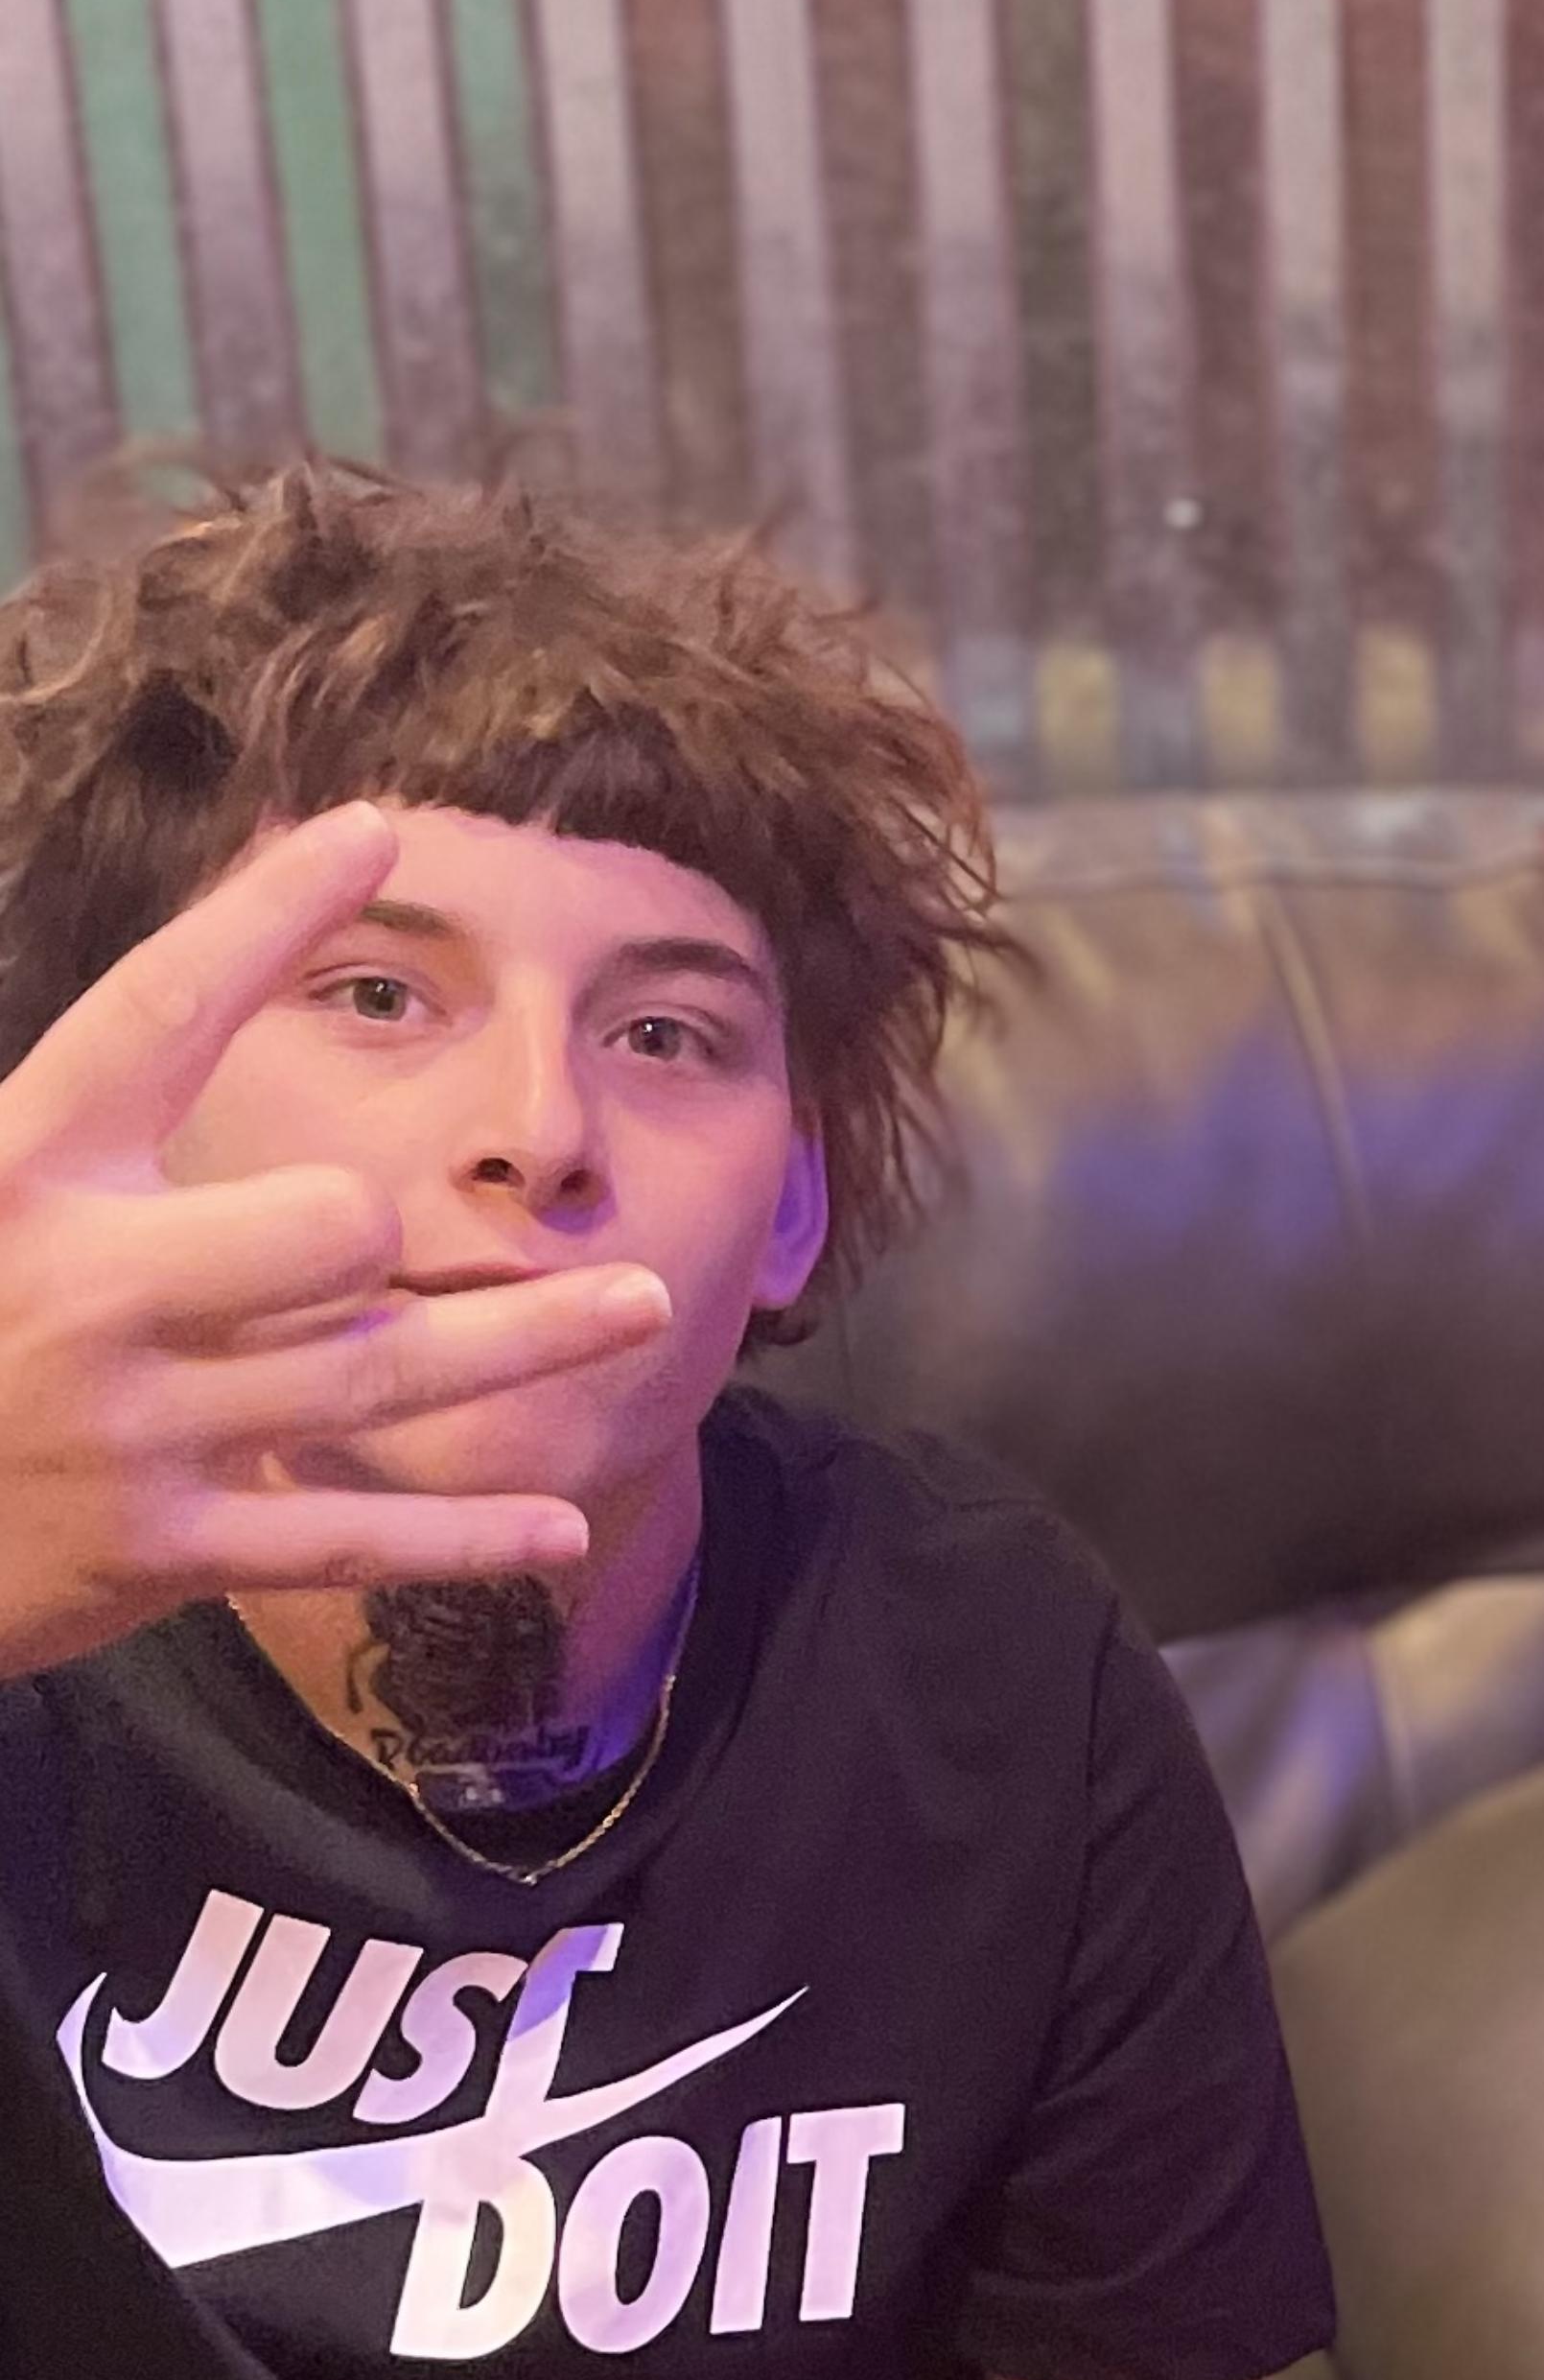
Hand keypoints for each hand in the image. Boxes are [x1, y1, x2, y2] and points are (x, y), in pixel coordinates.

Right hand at [0, 800, 671, 1678]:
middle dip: (368, 1219)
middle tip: (375, 1228)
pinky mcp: (156, 1547)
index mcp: (18, 1171)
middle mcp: (83, 1292)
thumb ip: (94, 1116)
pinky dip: (463, 1538)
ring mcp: (129, 1427)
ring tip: (645, 1303)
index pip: (157, 1016)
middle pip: (322, 1224)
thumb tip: (209, 977)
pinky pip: (343, 1536)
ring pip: (378, 1373)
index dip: (264, 917)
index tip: (377, 832)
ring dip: (531, 1339)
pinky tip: (564, 1526)